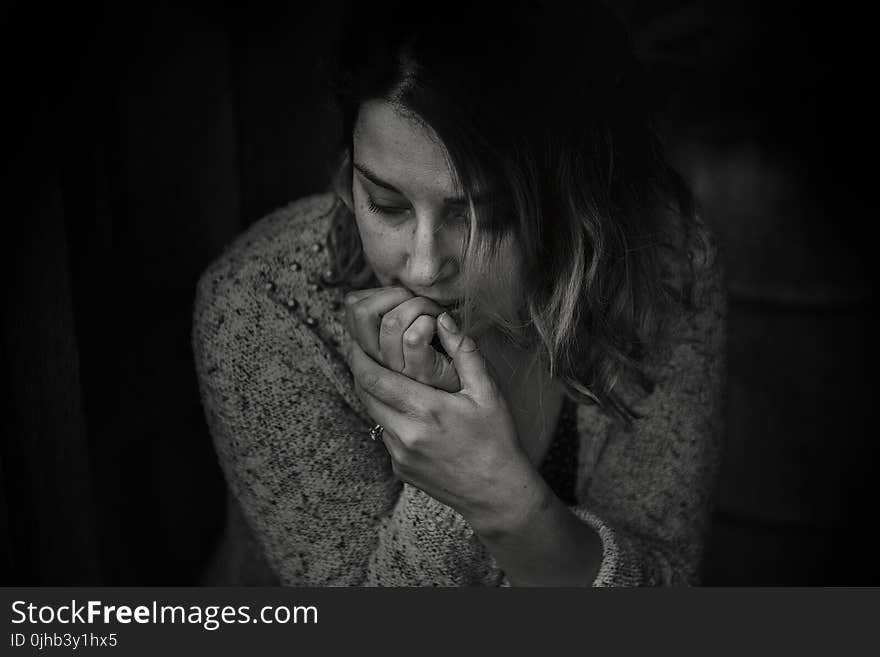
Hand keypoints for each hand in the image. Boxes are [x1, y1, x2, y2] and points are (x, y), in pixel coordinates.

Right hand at [344, 286, 460, 391]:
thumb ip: (392, 311)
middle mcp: (379, 360)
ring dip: (419, 305)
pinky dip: (432, 322)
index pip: (353, 306)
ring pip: (392, 322)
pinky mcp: (422, 374)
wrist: (473, 385)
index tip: (402, 297)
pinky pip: (414, 338)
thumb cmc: (445, 351)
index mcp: (372, 346)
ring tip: (435, 313)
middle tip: (418, 299)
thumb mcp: (409, 329)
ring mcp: (399, 369)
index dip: (378, 291)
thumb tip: (377, 291)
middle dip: (394, 293)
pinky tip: (443, 325)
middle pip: (362, 312)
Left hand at [346, 311, 540, 532]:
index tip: (356, 340)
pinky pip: (385, 435)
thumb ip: (464, 352)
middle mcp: (405, 434)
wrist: (497, 493)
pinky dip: (390, 417)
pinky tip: (408, 410)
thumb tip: (442, 319)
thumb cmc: (497, 440)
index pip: (374, 378)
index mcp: (426, 410)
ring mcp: (399, 455)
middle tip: (361, 349)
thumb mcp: (488, 392)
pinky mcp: (399, 469)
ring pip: (373, 414)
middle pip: (364, 394)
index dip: (359, 356)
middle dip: (360, 370)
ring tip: (385, 375)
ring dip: (374, 394)